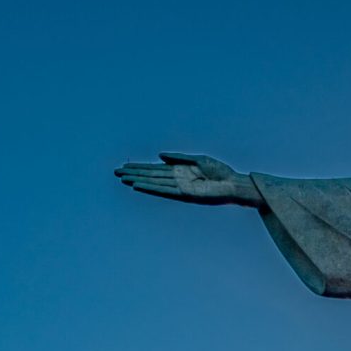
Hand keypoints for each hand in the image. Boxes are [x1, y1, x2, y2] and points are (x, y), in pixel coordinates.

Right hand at [114, 152, 260, 206]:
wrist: (233, 183)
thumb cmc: (221, 171)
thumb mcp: (198, 159)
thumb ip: (179, 157)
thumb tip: (160, 156)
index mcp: (180, 170)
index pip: (155, 169)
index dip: (140, 167)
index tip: (126, 166)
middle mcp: (177, 179)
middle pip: (151, 176)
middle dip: (134, 174)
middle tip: (116, 173)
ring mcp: (180, 187)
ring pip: (154, 183)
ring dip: (138, 181)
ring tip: (123, 179)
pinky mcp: (185, 194)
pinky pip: (165, 190)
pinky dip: (151, 188)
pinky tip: (139, 186)